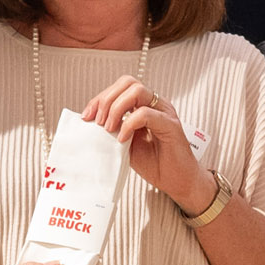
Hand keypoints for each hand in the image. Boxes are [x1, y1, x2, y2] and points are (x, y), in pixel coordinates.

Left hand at [84, 76, 216, 214]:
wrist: (178, 182)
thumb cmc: (156, 164)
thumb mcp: (126, 144)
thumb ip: (113, 130)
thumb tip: (91, 122)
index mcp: (144, 106)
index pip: (120, 88)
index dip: (100, 98)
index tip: (86, 116)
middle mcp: (156, 104)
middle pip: (127, 82)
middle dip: (106, 99)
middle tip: (97, 122)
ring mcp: (164, 112)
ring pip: (137, 91)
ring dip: (116, 108)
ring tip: (109, 129)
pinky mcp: (171, 125)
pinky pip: (146, 113)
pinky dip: (129, 124)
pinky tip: (123, 139)